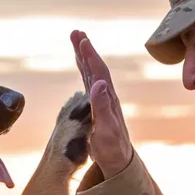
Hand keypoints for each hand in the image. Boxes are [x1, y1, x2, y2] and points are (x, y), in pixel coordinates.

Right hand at [70, 31, 132, 178]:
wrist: (119, 161)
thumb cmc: (112, 149)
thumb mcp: (106, 129)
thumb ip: (103, 107)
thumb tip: (100, 83)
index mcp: (109, 100)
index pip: (99, 73)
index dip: (91, 57)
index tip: (82, 40)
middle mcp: (107, 97)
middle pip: (96, 68)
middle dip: (86, 50)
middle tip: (76, 32)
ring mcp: (103, 102)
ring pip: (92, 74)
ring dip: (84, 58)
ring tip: (76, 41)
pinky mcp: (97, 108)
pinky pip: (89, 84)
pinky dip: (84, 72)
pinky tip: (81, 66)